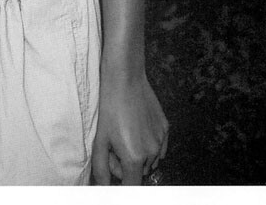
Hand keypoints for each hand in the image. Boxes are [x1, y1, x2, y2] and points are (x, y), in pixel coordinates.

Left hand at [91, 67, 168, 184]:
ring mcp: (161, 140)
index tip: (115, 172)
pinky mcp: (165, 128)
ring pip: (150, 161)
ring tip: (125, 134)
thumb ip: (101, 168)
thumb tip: (104, 186)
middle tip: (114, 144)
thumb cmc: (110, 107)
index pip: (132, 186)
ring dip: (138, 155)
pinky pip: (159, 148)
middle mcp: (152, 152)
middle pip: (139, 173)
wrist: (125, 79)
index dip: (121, 182)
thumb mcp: (100, 139)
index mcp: (135, 157)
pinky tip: (137, 129)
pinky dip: (149, 145)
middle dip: (126, 165)